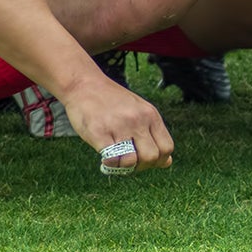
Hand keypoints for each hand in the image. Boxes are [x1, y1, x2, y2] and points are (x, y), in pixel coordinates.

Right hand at [60, 72, 174, 172]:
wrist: (84, 84)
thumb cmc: (112, 101)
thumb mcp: (140, 111)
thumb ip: (153, 134)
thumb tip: (167, 162)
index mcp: (150, 115)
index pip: (167, 148)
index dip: (158, 160)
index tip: (144, 160)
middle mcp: (138, 120)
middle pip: (152, 157)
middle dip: (141, 166)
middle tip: (129, 162)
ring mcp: (118, 126)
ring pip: (132, 161)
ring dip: (124, 167)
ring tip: (116, 159)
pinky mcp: (99, 132)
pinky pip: (111, 158)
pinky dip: (110, 164)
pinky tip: (105, 156)